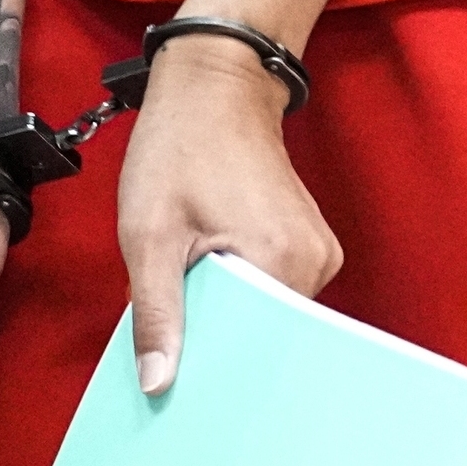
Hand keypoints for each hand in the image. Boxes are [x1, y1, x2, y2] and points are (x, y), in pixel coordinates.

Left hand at [114, 35, 338, 394]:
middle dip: (214, 337)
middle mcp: (314, 262)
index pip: (253, 350)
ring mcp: (316, 252)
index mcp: (282, 259)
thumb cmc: (181, 143)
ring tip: (192, 284)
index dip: (209, 364)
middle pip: (262, 335)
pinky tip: (210, 270)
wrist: (216, 83)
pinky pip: (271, 289)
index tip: (174, 372)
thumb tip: (158, 382)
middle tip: (172, 322)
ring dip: (225, 311)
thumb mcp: (150, 232)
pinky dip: (239, 290)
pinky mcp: (308, 244)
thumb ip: (157, 312)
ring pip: (265, 313)